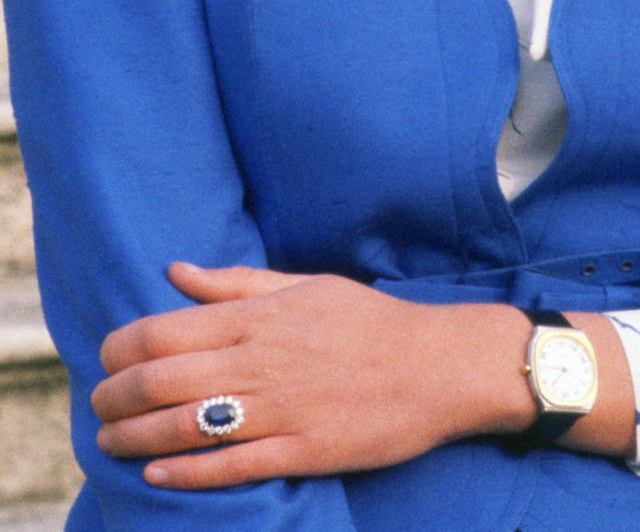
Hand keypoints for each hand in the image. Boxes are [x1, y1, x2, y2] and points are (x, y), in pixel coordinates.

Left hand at [92, 262, 535, 490]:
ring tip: (109, 441)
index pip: (164, 330)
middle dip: (114, 395)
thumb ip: (234, 282)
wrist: (437, 365)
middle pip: (161, 380)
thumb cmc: (369, 321)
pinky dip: (185, 472)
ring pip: (185, 427)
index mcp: (259, 316)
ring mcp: (281, 410)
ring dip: (134, 437)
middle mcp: (261, 361)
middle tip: (97, 404)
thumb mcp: (304, 285)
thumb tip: (175, 271)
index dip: (120, 348)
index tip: (106, 357)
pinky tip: (155, 473)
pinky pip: (231, 467)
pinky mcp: (303, 451)